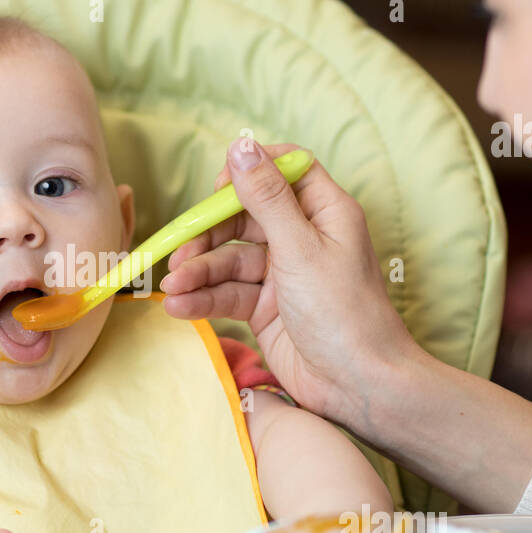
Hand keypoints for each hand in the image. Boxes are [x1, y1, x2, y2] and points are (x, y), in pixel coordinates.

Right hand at [161, 138, 417, 425]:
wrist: (359, 386)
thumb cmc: (344, 312)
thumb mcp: (300, 248)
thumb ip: (267, 198)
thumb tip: (240, 146)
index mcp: (324, 211)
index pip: (282, 171)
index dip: (248, 173)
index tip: (218, 188)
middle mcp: (302, 237)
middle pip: (243, 217)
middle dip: (207, 234)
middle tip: (179, 251)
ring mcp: (282, 274)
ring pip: (229, 259)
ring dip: (198, 273)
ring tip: (172, 287)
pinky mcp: (266, 308)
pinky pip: (228, 293)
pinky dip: (203, 299)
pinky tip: (179, 308)